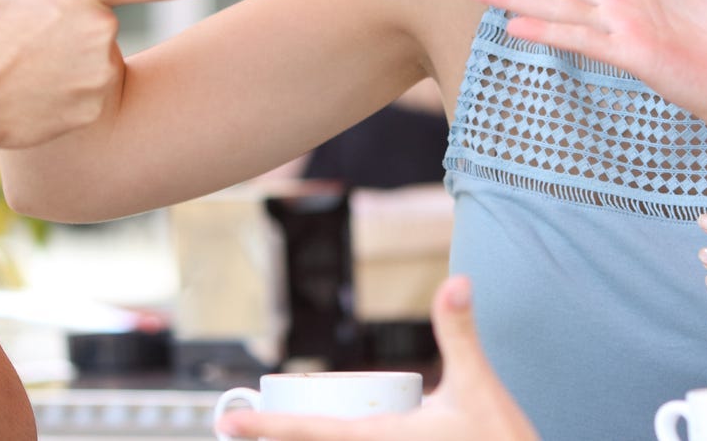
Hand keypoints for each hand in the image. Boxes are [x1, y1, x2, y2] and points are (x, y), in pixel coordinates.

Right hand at [0, 0, 249, 149]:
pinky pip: (90, 102)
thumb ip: (62, 2)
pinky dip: (66, 103)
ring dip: (66, 75)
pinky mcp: (96, 106)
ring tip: (23, 76)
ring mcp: (100, 69)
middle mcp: (99, 25)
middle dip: (72, 43)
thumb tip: (94, 20)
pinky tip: (33, 101)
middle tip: (26, 52)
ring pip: (96, 70)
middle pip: (102, 33)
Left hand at [215, 276, 536, 440]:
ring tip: (277, 433)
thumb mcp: (479, 386)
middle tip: (242, 426)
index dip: (266, 427)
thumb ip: (460, 333)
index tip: (228, 421)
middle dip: (278, 439)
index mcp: (383, 439)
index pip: (311, 432)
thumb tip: (455, 281)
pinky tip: (340, 435)